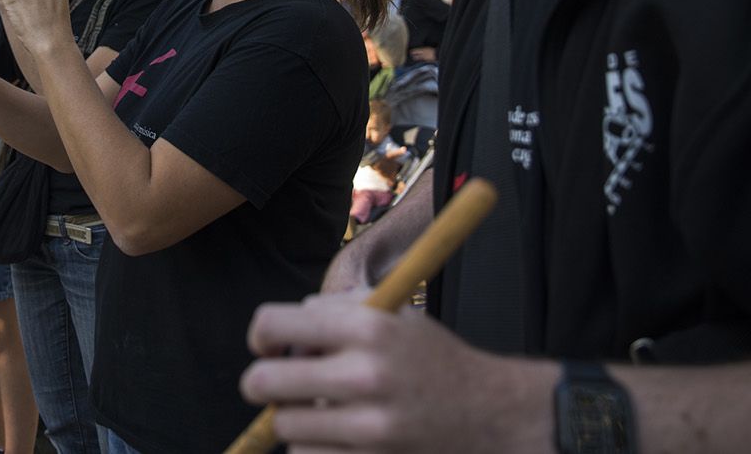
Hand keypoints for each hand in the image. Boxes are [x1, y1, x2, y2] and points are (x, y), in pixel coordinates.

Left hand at [240, 294, 544, 451]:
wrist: (490, 413)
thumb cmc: (432, 358)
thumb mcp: (393, 315)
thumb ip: (335, 311)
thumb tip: (282, 330)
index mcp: (366, 328)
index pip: (273, 324)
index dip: (260, 335)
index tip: (267, 346)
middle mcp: (364, 375)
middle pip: (262, 381)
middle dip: (261, 382)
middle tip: (273, 383)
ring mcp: (369, 426)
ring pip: (284, 424)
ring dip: (293, 417)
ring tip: (319, 409)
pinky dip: (313, 446)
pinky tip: (335, 434)